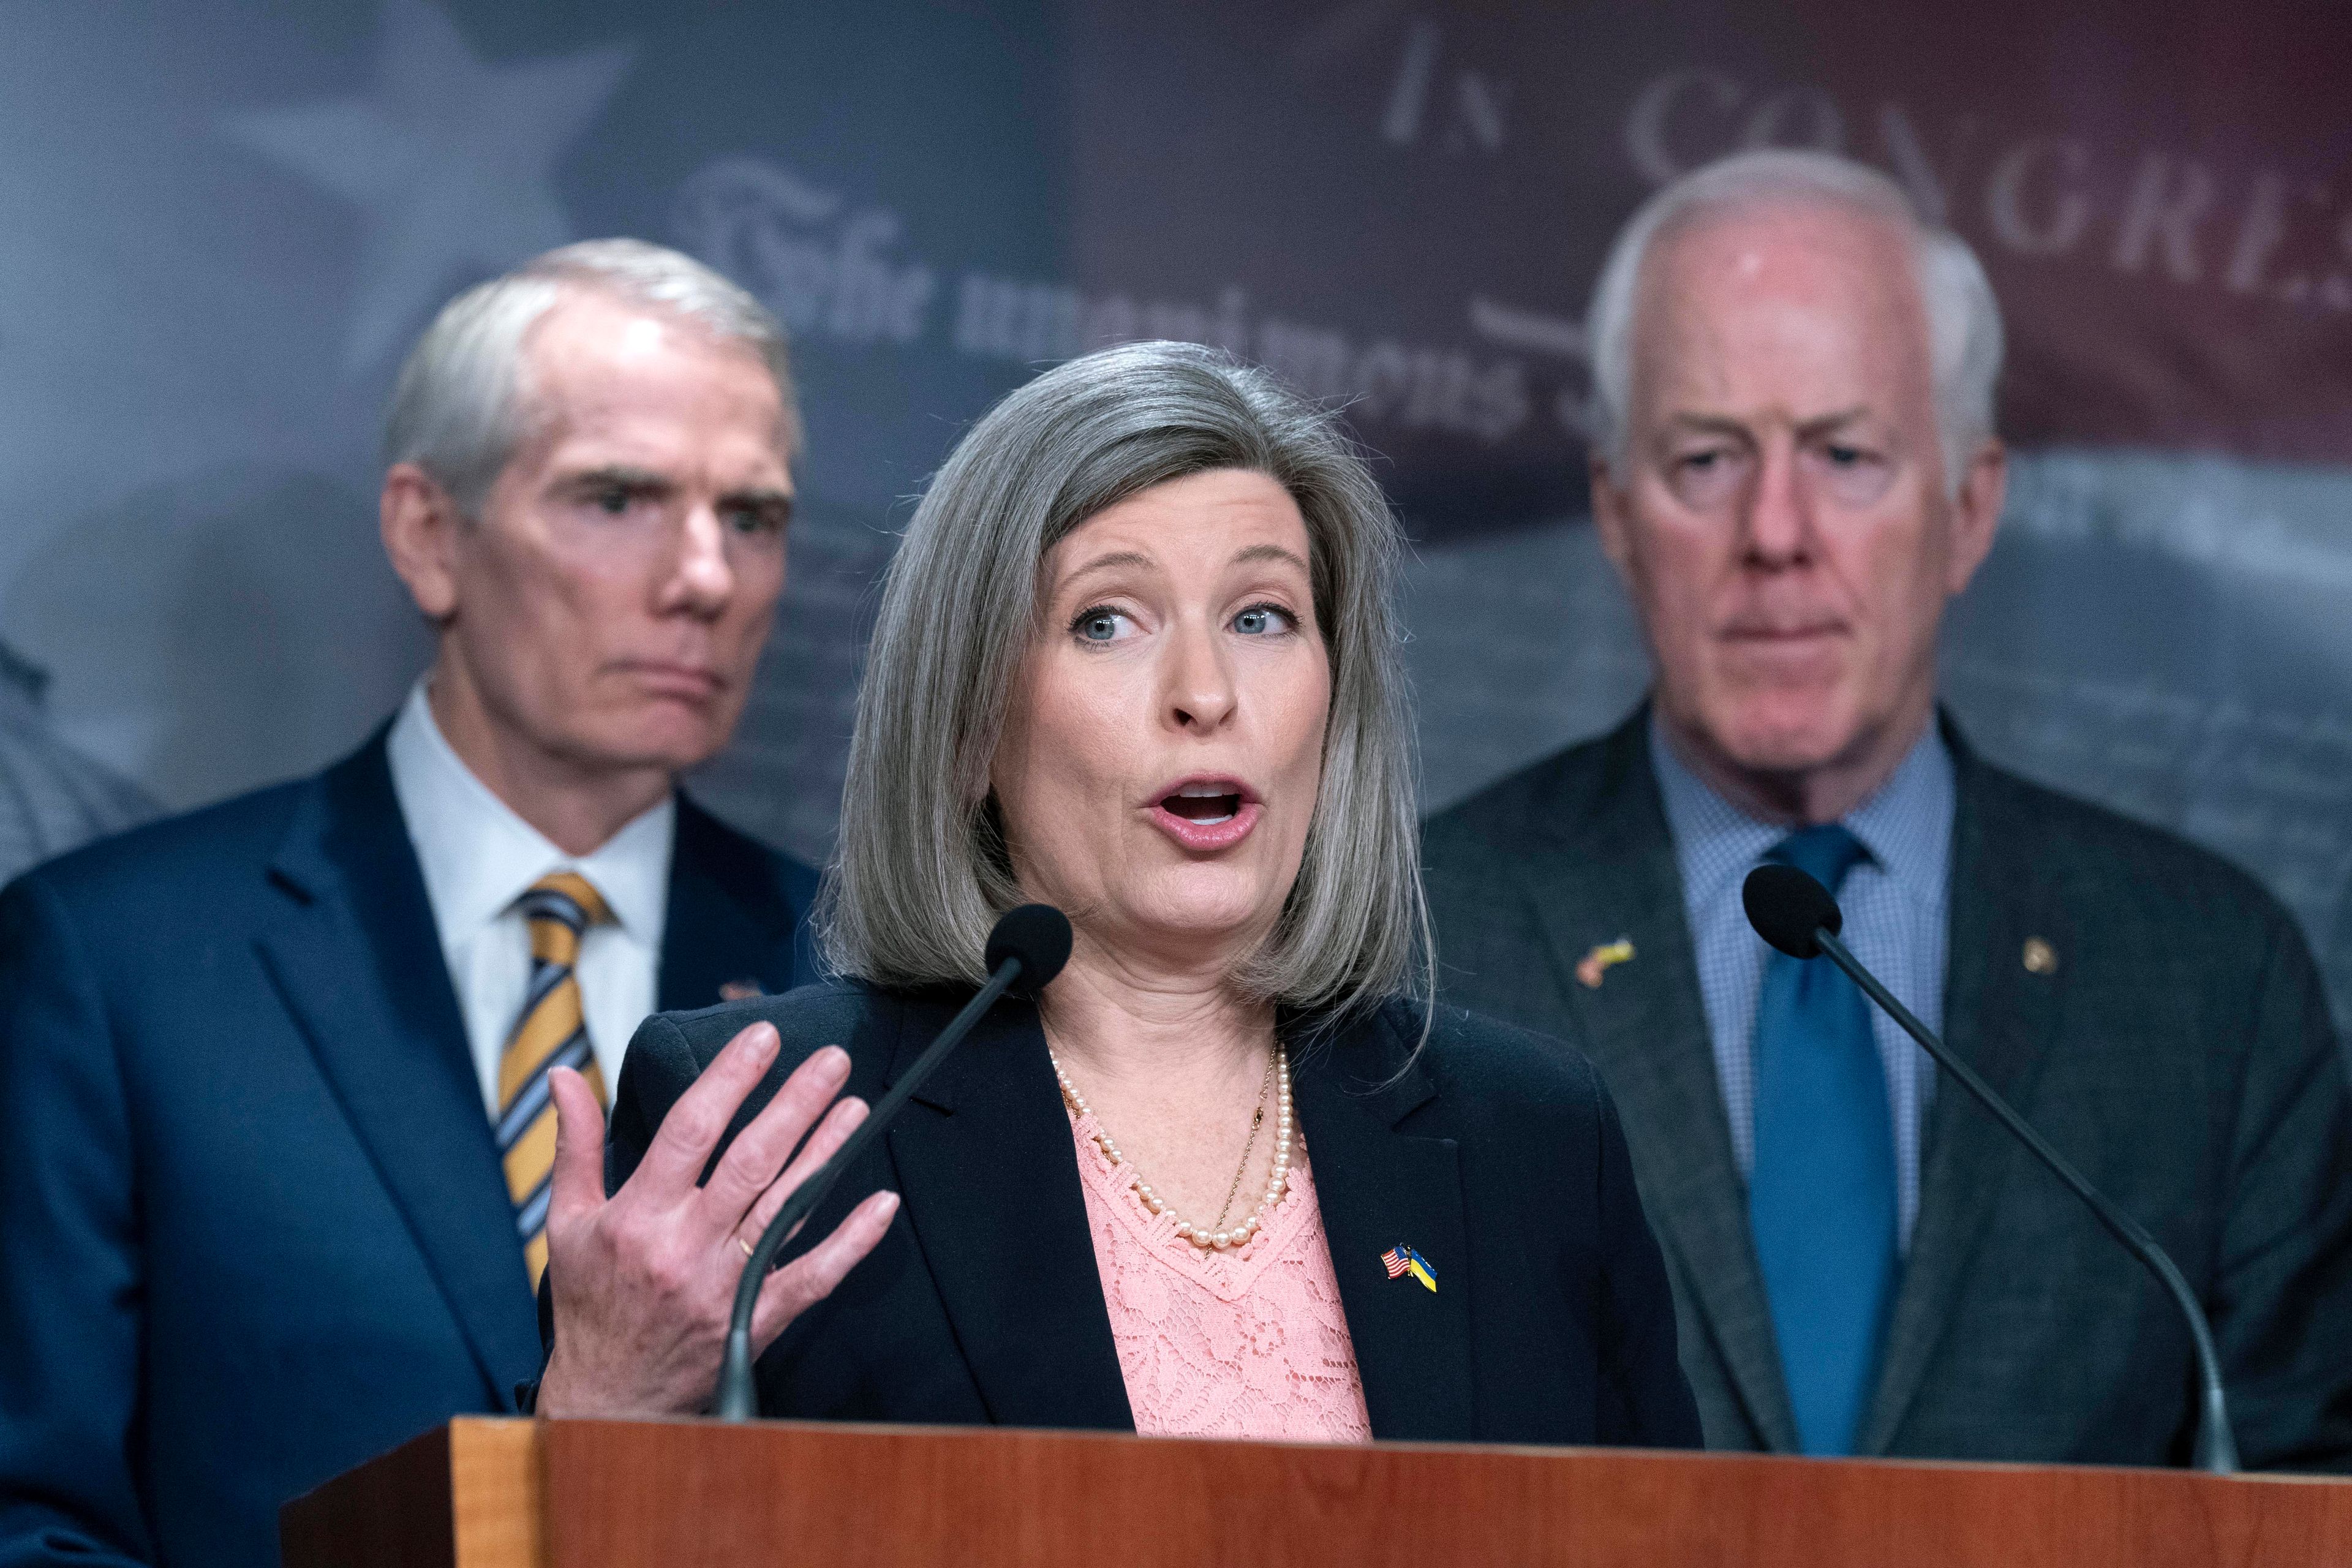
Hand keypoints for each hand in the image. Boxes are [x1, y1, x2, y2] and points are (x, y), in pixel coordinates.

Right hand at [535, 1023, 899, 1416]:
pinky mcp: (756, 1318)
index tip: (763, 1038)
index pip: (690, 1132)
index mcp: (637, 1217)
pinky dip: (851, 1242)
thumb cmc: (590, 1302)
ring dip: (824, 1153)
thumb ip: (575, 1144)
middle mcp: (684, 1247)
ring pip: (784, 1207)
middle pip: (749, 1162)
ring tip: (856, 1106)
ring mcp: (725, 1285)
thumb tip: (567, 1075)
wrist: (608, 1400)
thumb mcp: (566, 1222)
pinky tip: (882, 1204)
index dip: (730, 1080)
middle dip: (795, 1105)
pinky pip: (813, 1276)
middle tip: (832, 1059)